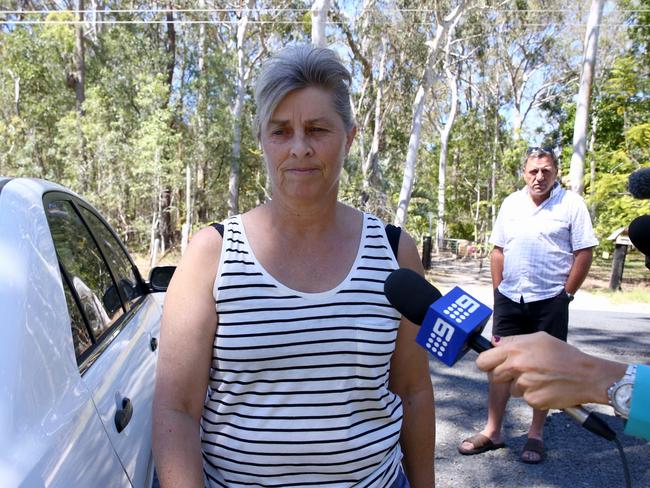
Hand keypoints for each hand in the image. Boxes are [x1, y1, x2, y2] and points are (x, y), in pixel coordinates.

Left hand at [475, 332, 625, 409]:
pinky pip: (527, 399)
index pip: (483, 361)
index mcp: (515, 350)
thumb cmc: (564, 354)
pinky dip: (535, 396)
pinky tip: (548, 388)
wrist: (588, 375)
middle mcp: (516, 367)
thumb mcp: (539, 339)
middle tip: (524, 373)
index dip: (488, 364)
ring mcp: (524, 385)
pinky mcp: (533, 400)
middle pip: (496, 377)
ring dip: (522, 387)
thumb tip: (494, 343)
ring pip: (512, 390)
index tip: (493, 366)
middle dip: (506, 376)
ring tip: (541, 378)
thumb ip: (513, 341)